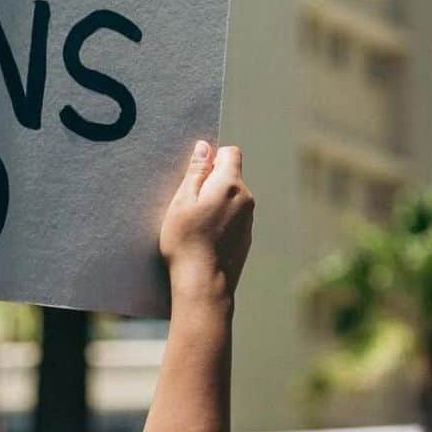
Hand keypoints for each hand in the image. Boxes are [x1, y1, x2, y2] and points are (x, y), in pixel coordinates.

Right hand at [159, 141, 253, 307]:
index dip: (212, 158)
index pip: (231, 153)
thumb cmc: (186, 241)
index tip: (195, 175)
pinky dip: (221, 220)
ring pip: (232, 197)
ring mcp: (248, 220)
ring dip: (216, 202)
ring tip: (196, 223)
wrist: (204, 284)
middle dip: (212, 181)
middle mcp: (246, 199)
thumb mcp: (182, 200)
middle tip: (190, 202)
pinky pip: (234, 217)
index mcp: (231, 184)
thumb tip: (205, 147)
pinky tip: (205, 237)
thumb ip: (196, 171)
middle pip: (231, 176)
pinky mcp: (246, 237)